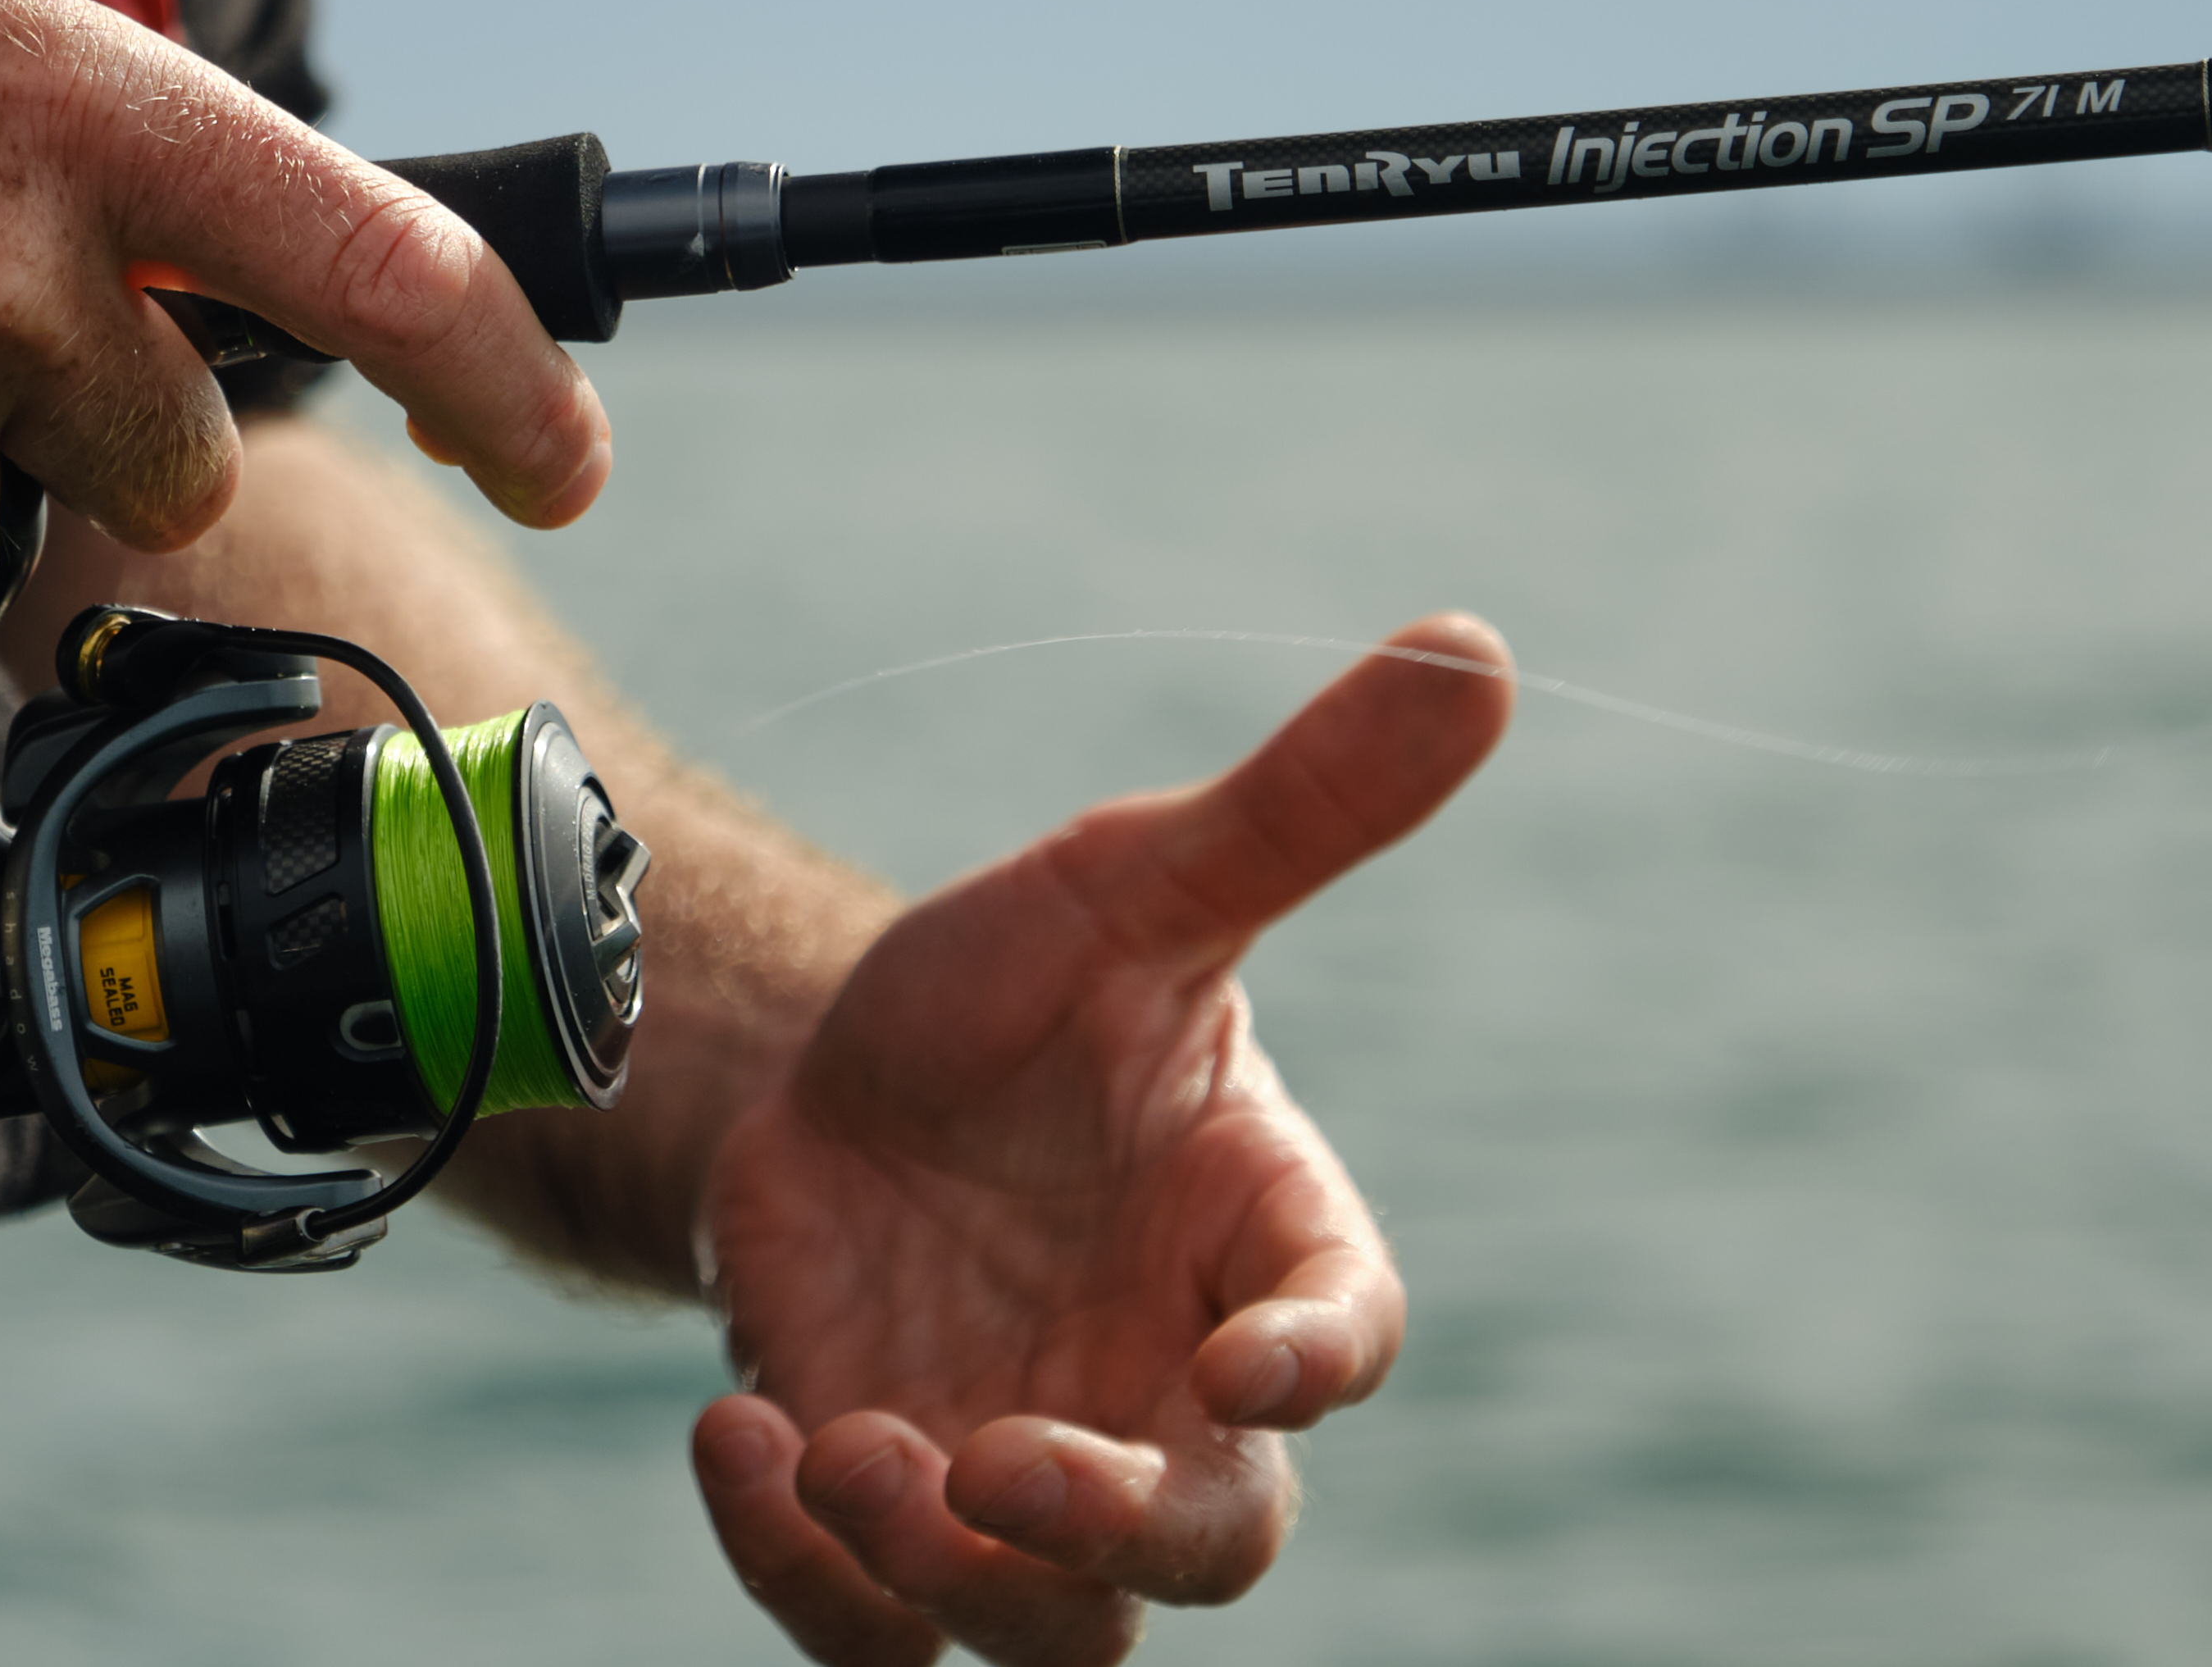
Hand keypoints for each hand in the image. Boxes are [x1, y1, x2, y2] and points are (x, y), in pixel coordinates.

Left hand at [689, 619, 1513, 1664]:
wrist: (833, 1067)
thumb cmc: (1025, 989)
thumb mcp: (1134, 882)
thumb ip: (1303, 804)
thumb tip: (1478, 644)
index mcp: (1261, 1250)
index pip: (1341, 1337)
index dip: (1315, 1368)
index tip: (1255, 1367)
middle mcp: (1168, 1397)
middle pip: (1209, 1548)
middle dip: (1113, 1531)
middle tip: (999, 1465)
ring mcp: (1028, 1479)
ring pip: (1048, 1635)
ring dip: (940, 1581)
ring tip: (835, 1454)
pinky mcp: (888, 1518)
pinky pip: (867, 1628)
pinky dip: (798, 1575)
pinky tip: (733, 1447)